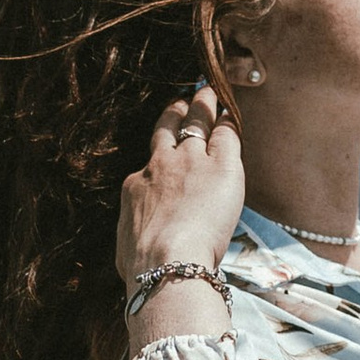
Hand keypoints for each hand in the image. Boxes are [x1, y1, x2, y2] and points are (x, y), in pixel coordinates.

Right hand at [116, 81, 245, 322]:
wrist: (165, 262)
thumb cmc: (144, 266)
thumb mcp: (128, 246)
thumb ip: (135, 236)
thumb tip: (133, 250)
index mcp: (137, 186)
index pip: (153, 162)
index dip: (163, 150)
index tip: (167, 145)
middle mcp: (160, 166)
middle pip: (168, 128)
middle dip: (176, 111)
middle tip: (183, 99)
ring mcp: (190, 162)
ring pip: (196, 122)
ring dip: (202, 106)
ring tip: (207, 93)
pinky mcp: (221, 166)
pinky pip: (226, 136)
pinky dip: (228, 124)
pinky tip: (231, 115)